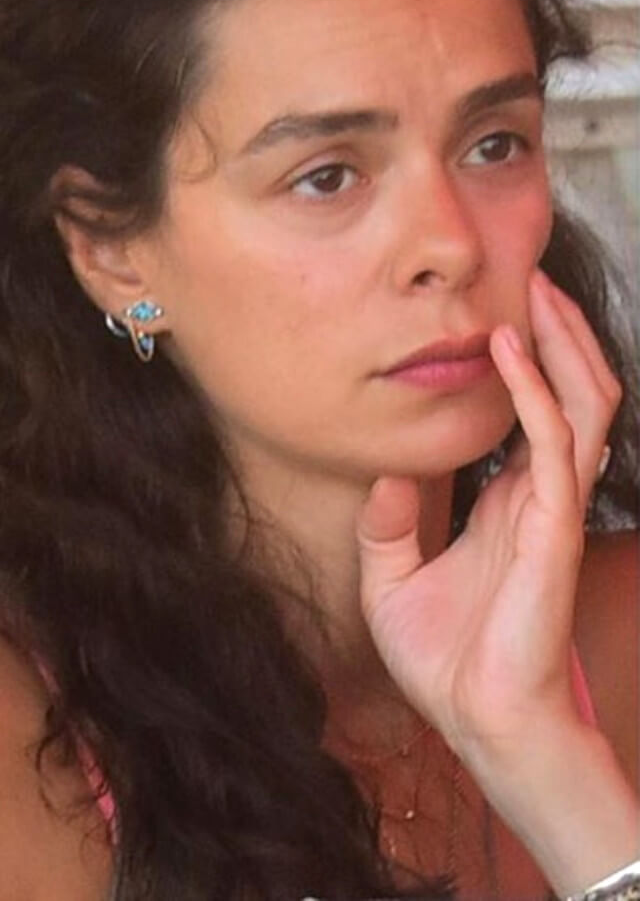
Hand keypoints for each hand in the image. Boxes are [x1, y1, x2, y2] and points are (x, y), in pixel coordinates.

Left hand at [357, 269, 621, 758]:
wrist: (477, 721)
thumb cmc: (445, 660)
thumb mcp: (392, 581)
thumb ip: (387, 523)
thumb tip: (381, 470)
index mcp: (508, 502)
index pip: (531, 413)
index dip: (523, 362)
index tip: (496, 309)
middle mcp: (537, 494)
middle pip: (570, 392)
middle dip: (557, 332)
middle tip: (531, 275)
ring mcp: (552, 507)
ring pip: (582, 403)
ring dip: (563, 342)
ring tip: (537, 289)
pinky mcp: (553, 526)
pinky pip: (553, 441)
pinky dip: (536, 389)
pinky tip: (509, 349)